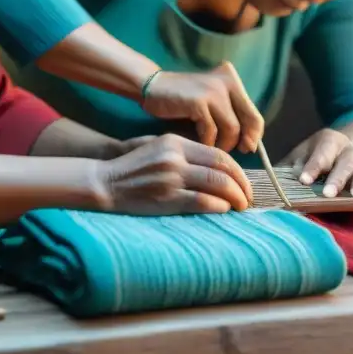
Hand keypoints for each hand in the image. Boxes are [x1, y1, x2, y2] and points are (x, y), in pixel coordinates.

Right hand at [98, 133, 252, 214]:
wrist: (105, 182)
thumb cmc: (133, 168)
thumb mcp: (159, 147)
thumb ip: (186, 153)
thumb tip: (218, 167)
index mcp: (176, 142)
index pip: (218, 154)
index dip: (237, 170)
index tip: (243, 182)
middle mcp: (176, 157)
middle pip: (222, 169)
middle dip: (241, 185)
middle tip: (248, 198)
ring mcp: (172, 178)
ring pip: (217, 185)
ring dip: (235, 198)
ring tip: (240, 206)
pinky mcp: (166, 198)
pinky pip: (202, 202)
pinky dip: (219, 206)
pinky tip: (223, 211)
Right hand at [139, 62, 263, 153]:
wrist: (151, 87)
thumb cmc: (181, 100)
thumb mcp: (210, 102)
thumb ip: (228, 114)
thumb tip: (250, 143)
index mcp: (231, 80)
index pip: (254, 113)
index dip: (254, 135)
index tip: (248, 149)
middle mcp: (226, 82)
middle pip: (249, 120)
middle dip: (244, 141)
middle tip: (238, 154)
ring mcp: (213, 91)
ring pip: (232, 128)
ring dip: (223, 144)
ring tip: (212, 150)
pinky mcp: (198, 101)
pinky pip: (212, 130)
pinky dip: (207, 142)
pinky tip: (199, 144)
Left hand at [281, 129, 352, 201]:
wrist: (345, 151)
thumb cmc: (315, 159)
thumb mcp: (302, 157)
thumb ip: (290, 168)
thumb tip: (274, 184)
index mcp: (329, 140)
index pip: (321, 153)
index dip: (313, 166)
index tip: (303, 180)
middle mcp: (350, 149)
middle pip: (345, 161)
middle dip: (337, 178)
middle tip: (327, 194)